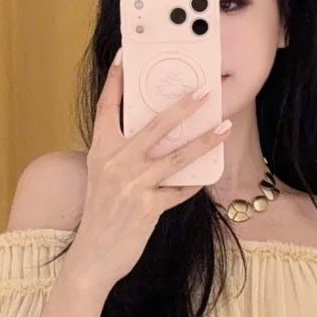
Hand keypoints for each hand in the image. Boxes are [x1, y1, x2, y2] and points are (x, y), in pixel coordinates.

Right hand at [66, 52, 231, 291]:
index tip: (124, 57)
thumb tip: (151, 136)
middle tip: (203, 91)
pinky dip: (193, 183)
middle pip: (153, 125)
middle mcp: (114, 163)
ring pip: (176, 156)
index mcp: (99, 152)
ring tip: (223, 128)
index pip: (107, 108)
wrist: (92, 259)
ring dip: (204, 141)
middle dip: (181, 106)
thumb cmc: (100, 217)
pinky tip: (206, 176)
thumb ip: (121, 156)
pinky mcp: (148, 207)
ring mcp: (132, 185)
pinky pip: (180, 189)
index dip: (115, 81)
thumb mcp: (102, 179)